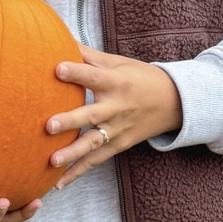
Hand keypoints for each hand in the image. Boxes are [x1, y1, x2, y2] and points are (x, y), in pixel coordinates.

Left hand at [47, 48, 183, 186]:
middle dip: (70, 121)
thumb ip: (87, 55)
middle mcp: (117, 107)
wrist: (174, 102)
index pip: (94, 76)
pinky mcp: (120, 145)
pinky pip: (97, 160)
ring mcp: (119, 129)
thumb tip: (57, 37)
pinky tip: (58, 184)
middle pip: (92, 115)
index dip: (76, 72)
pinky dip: (78, 172)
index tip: (56, 68)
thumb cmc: (139, 77)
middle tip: (48, 126)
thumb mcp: (117, 62)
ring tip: (51, 162)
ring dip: (72, 154)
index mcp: (117, 82)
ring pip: (94, 143)